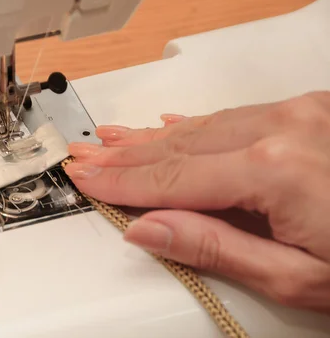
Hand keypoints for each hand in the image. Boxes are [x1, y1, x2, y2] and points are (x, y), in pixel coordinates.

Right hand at [65, 91, 329, 313]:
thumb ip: (216, 247)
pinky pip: (236, 116)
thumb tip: (148, 229)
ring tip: (113, 141)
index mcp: (275, 170)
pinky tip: (172, 124)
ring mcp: (300, 114)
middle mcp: (284, 128)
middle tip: (83, 156)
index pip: (172, 177)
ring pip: (204, 126)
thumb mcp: (299, 278)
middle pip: (180, 145)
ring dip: (153, 138)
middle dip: (126, 155)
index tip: (85, 179)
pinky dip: (197, 124)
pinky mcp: (312, 112)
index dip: (122, 181)